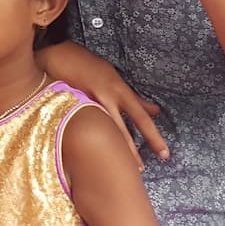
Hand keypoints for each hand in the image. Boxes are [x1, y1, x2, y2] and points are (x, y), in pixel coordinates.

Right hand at [38, 41, 167, 165]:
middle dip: (132, 152)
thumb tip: (156, 110)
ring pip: (102, 130)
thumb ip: (135, 98)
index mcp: (120, 91)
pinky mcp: (71, 105)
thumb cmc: (90, 66)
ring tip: (116, 166)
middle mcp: (107, 98)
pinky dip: (89, 137)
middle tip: (140, 170)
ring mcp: (88, 102)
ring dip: (111, 149)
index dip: (154, 137)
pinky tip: (90, 149)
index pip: (141, 118)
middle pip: (122, 131)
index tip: (164, 154)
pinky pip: (84, 125)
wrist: (59, 54)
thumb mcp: (116, 78)